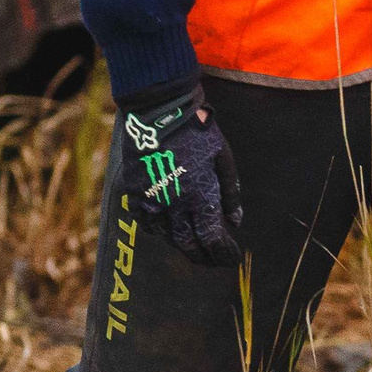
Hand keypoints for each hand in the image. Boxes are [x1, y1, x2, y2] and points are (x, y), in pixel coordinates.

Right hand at [116, 79, 244, 267]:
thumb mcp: (223, 158)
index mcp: (201, 196)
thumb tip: (236, 221)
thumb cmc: (198, 131)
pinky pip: (145, 221)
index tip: (231, 259)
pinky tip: (166, 230)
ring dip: (182, 244)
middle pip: (189, 244)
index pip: (212, 239)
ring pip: (166, 236)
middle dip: (203, 257)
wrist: (160, 111)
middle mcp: (176, 205)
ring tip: (193, 246)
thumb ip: (230, 192)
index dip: (222, 254)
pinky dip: (157, 229)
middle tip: (213, 261)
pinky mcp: (135, 192)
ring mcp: (152, 200)